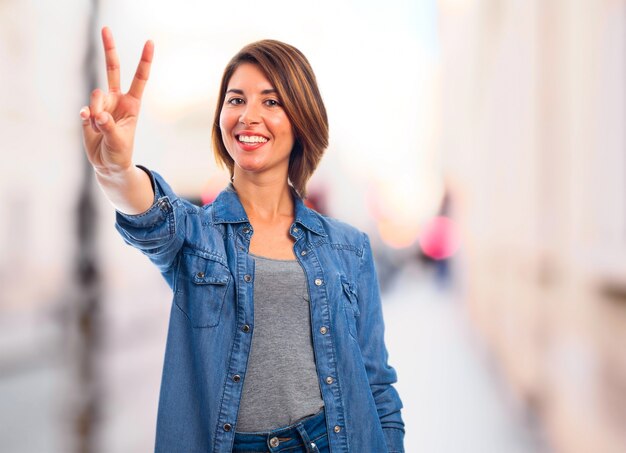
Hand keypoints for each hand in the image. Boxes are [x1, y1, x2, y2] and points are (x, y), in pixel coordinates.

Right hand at [80, 27, 153, 174]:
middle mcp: (117, 100)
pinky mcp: (89, 114)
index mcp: (132, 104)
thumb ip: (109, 126)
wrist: (108, 165)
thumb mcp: (120, 141)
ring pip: (96, 96)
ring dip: (97, 111)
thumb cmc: (121, 153)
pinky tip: (90, 123)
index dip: (144, 61)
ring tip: (101, 127)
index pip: (139, 79)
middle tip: (105, 28)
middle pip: (112, 70)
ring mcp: (102, 105)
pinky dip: (87, 117)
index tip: (149, 42)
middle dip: (109, 49)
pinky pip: (86, 109)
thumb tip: (97, 114)